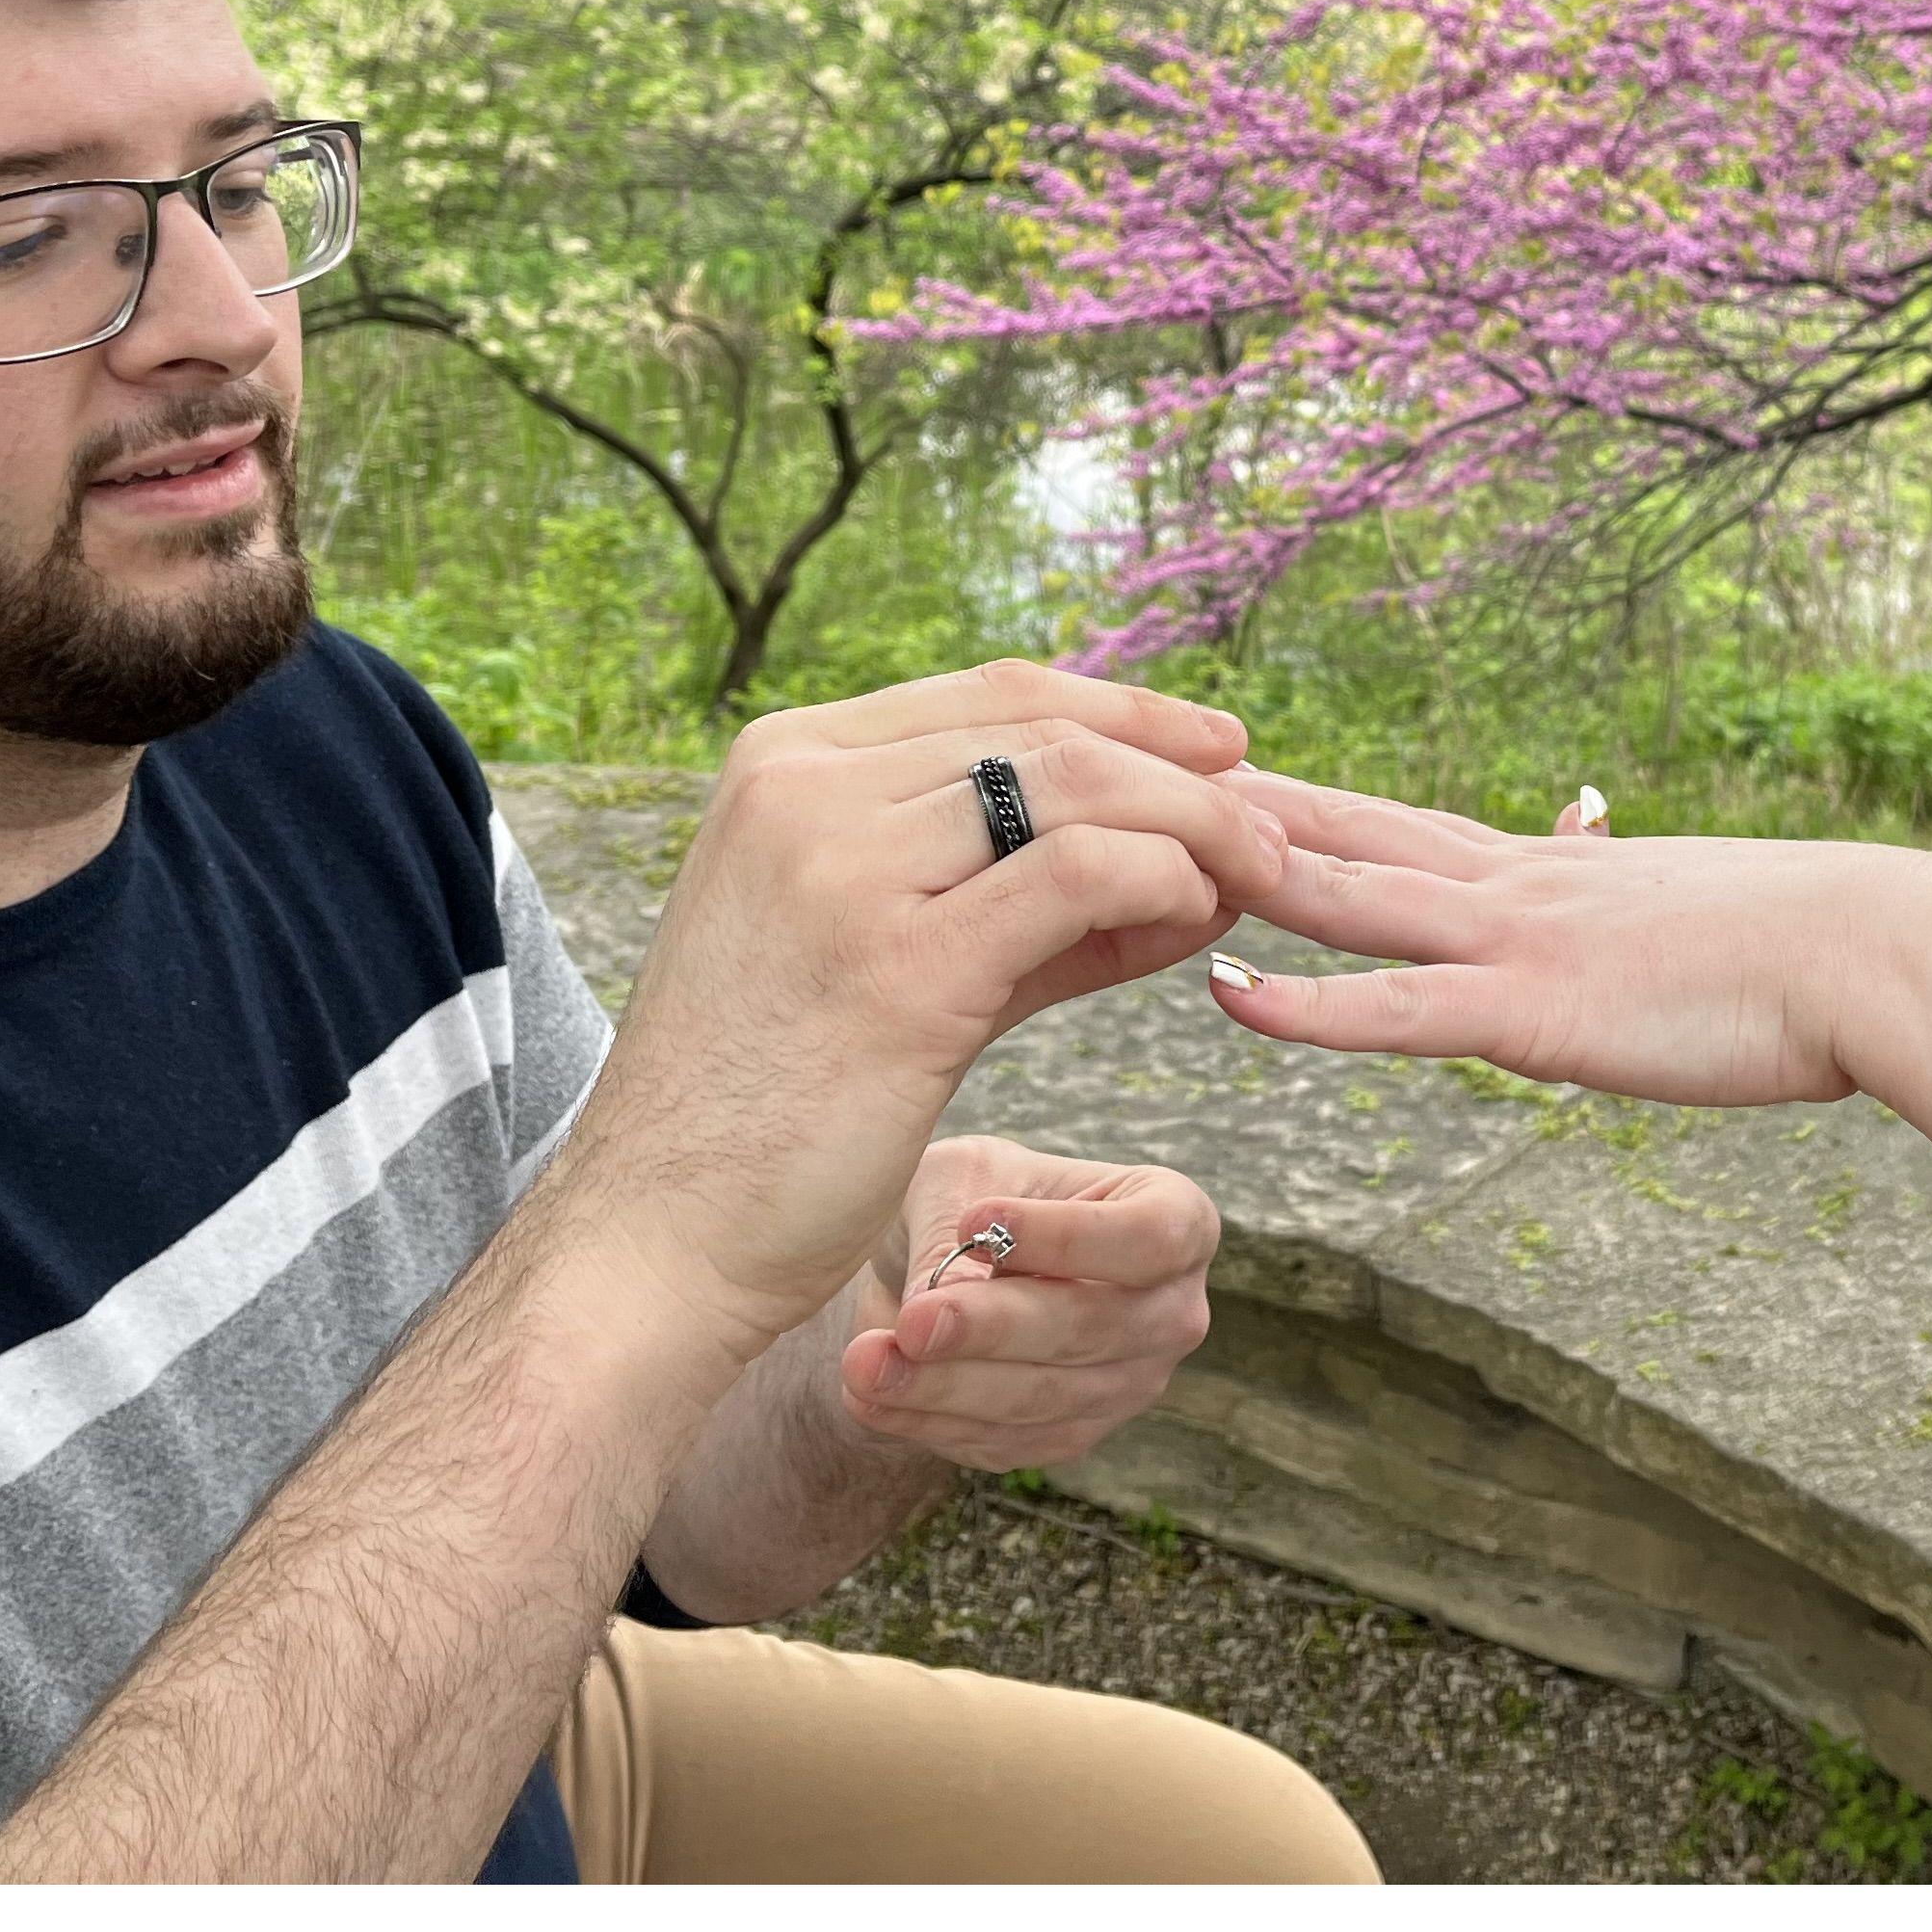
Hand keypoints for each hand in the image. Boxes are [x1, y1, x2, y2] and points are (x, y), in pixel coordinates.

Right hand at [550, 661, 1284, 1354]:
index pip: (997, 693)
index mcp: (785, 762)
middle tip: (1272, 822)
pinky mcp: (898, 964)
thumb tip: (1187, 864)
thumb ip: (1021, 899)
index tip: (1220, 751)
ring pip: (1075, 787)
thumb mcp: (888, 956)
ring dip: (1195, 823)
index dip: (1128, 712)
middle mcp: (804, 790)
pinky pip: (1076, 877)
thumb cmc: (775, 1108)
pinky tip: (1196, 923)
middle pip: (1047, 727)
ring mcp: (845, 870)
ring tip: (1259, 874)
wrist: (659, 1237)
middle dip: (1182, 768)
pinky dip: (1162, 883)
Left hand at [835, 1136, 1221, 1468]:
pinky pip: (1007, 1441)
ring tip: (866, 1363)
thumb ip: (954, 1229)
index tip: (976, 1222)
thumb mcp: (965, 1177)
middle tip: (914, 1322)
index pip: (1148, 1236)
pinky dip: (932, 1423)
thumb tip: (933, 1306)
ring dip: (947, 1388)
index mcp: (1178, 1220)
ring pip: (1044, 1397)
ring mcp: (1131, 1385)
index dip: (1070, 1238)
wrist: (959, 1264)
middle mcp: (1172, 1311)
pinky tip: (871, 1397)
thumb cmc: (981, 1195)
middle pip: (1092, 1328)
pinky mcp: (1072, 1436)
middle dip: (993, 1329)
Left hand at [1206, 772, 1876, 1106]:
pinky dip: (1309, 1005)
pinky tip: (1229, 997)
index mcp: (1545, 869)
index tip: (1216, 775)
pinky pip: (1400, 1008)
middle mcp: (1513, 886)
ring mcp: (1518, 944)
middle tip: (1132, 778)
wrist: (1872, 955)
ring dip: (1244, 881)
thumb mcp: (1680, 896)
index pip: (1395, 822)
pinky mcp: (1539, 1014)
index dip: (1302, 800)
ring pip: (1351, 899)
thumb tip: (1583, 822)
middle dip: (1237, 812)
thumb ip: (1612, 871)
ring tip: (1139, 861)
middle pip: (1346, 832)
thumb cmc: (1801, 945)